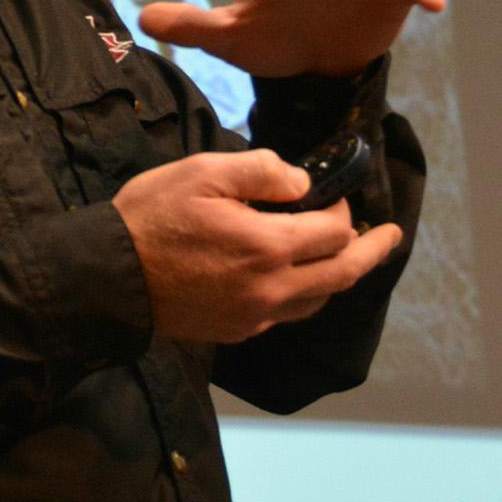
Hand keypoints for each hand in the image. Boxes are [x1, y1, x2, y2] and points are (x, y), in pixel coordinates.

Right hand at [113, 150, 405, 343]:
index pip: (334, 230)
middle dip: (373, 252)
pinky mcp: (237, 331)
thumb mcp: (203, 172)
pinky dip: (306, 294)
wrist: (108, 279)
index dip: (341, 208)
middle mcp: (272, 289)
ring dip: (339, 275)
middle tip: (393, 235)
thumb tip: (302, 182)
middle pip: (341, 274)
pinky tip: (300, 279)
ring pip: (318, 300)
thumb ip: (261, 171)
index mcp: (268, 246)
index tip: (329, 192)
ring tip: (349, 256)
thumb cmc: (152, 217)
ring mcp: (255, 316)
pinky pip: (288, 314)